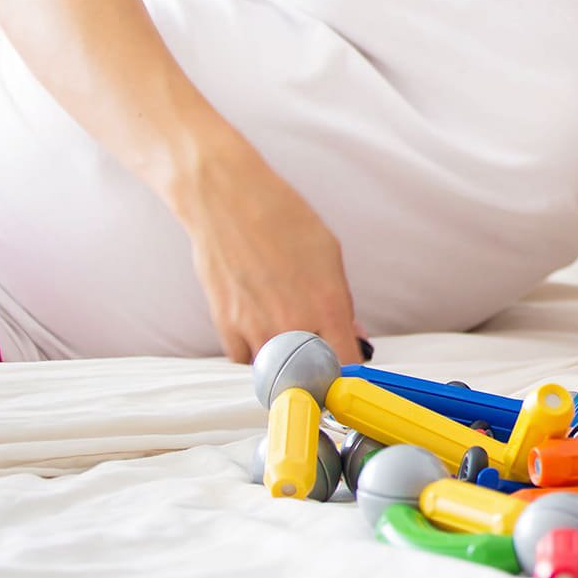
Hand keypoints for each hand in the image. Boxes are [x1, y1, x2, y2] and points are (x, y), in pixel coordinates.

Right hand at [171, 137, 364, 364]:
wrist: (228, 201)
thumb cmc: (284, 220)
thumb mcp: (329, 255)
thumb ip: (341, 302)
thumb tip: (352, 333)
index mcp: (328, 305)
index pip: (347, 363)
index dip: (350, 373)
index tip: (350, 372)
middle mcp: (293, 323)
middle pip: (310, 375)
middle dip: (317, 373)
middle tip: (319, 362)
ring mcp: (256, 328)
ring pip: (275, 372)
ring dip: (285, 366)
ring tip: (290, 346)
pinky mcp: (225, 326)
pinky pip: (244, 360)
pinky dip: (255, 356)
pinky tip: (262, 337)